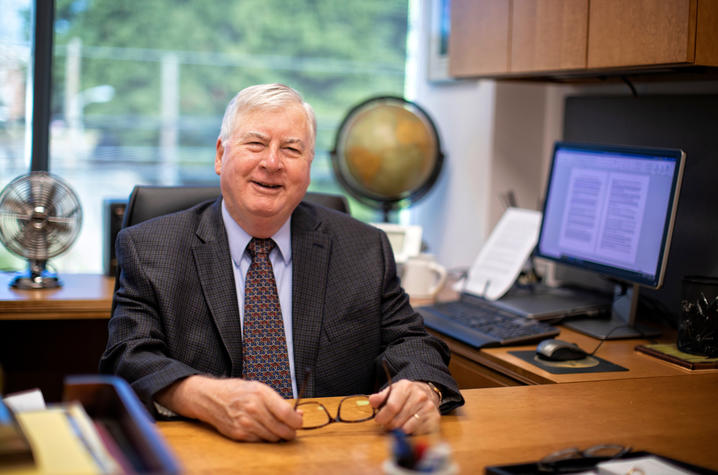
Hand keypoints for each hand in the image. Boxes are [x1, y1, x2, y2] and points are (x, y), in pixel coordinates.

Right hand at [157, 375, 301, 441]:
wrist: (212, 398)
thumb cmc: (238, 392)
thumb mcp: (260, 388)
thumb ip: (279, 402)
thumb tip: (298, 414)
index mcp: (261, 394)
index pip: (287, 413)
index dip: (297, 421)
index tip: (299, 421)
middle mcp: (254, 409)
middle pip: (282, 429)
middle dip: (291, 431)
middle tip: (291, 428)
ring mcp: (246, 423)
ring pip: (273, 438)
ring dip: (278, 435)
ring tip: (274, 426)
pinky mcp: (239, 434)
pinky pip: (261, 441)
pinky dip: (264, 437)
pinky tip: (261, 429)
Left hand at [368, 380, 440, 434]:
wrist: (426, 393)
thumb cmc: (405, 394)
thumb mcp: (392, 391)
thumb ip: (381, 397)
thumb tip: (372, 401)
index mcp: (406, 387)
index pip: (392, 407)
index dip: (382, 416)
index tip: (378, 419)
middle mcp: (419, 396)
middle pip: (397, 420)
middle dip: (389, 424)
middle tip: (388, 422)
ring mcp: (428, 407)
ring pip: (406, 429)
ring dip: (399, 430)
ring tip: (398, 423)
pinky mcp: (434, 418)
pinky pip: (417, 433)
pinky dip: (410, 432)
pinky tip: (409, 424)